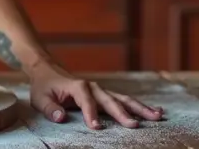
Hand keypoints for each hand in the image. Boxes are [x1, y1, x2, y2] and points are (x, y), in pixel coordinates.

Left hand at [27, 62, 163, 128]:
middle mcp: (93, 87)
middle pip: (111, 100)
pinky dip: (140, 107)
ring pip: (123, 100)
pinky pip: (125, 101)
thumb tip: (60, 117)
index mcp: (78, 87)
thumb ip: (50, 108)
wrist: (48, 71)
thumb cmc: (44, 86)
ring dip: (140, 108)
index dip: (91, 114)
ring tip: (157, 116)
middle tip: (135, 125)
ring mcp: (102, 91)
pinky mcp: (106, 96)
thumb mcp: (40, 98)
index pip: (86, 102)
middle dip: (123, 113)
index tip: (96, 128)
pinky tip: (157, 111)